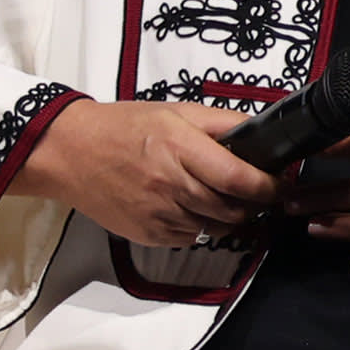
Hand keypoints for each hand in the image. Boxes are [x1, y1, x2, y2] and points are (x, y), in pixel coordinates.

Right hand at [18, 98, 278, 253]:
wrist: (68, 152)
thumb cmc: (123, 127)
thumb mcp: (176, 111)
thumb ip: (222, 123)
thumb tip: (263, 133)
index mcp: (179, 148)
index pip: (239, 178)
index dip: (268, 186)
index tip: (280, 183)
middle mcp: (170, 184)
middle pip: (233, 207)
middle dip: (254, 203)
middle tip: (258, 193)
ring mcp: (157, 213)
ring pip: (216, 227)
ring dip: (230, 217)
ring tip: (226, 199)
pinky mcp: (147, 234)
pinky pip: (191, 237)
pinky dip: (202, 226)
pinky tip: (194, 208)